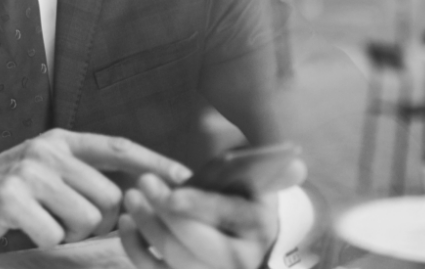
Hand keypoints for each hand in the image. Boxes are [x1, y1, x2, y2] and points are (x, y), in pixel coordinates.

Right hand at [0, 129, 192, 248]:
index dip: (153, 163)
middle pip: (109, 197)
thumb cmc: (9, 187)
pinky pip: (55, 234)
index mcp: (61, 141)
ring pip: (86, 218)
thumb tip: (135, 196)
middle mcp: (48, 151)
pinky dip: (45, 240)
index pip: (118, 147)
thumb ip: (83, 173)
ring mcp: (29, 173)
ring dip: (71, 232)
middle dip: (99, 221)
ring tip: (45, 221)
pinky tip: (26, 228)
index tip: (185, 178)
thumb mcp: (46, 168)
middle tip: (70, 221)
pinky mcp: (12, 198)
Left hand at [118, 159, 307, 268]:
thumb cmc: (240, 190)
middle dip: (165, 217)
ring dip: (147, 228)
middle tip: (141, 185)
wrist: (238, 224)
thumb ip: (270, 169)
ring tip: (132, 197)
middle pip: (197, 246)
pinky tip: (125, 222)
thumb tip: (298, 165)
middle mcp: (241, 259)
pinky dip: (136, 248)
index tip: (169, 193)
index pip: (227, 216)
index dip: (197, 206)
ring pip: (175, 260)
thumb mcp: (255, 176)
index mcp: (258, 225)